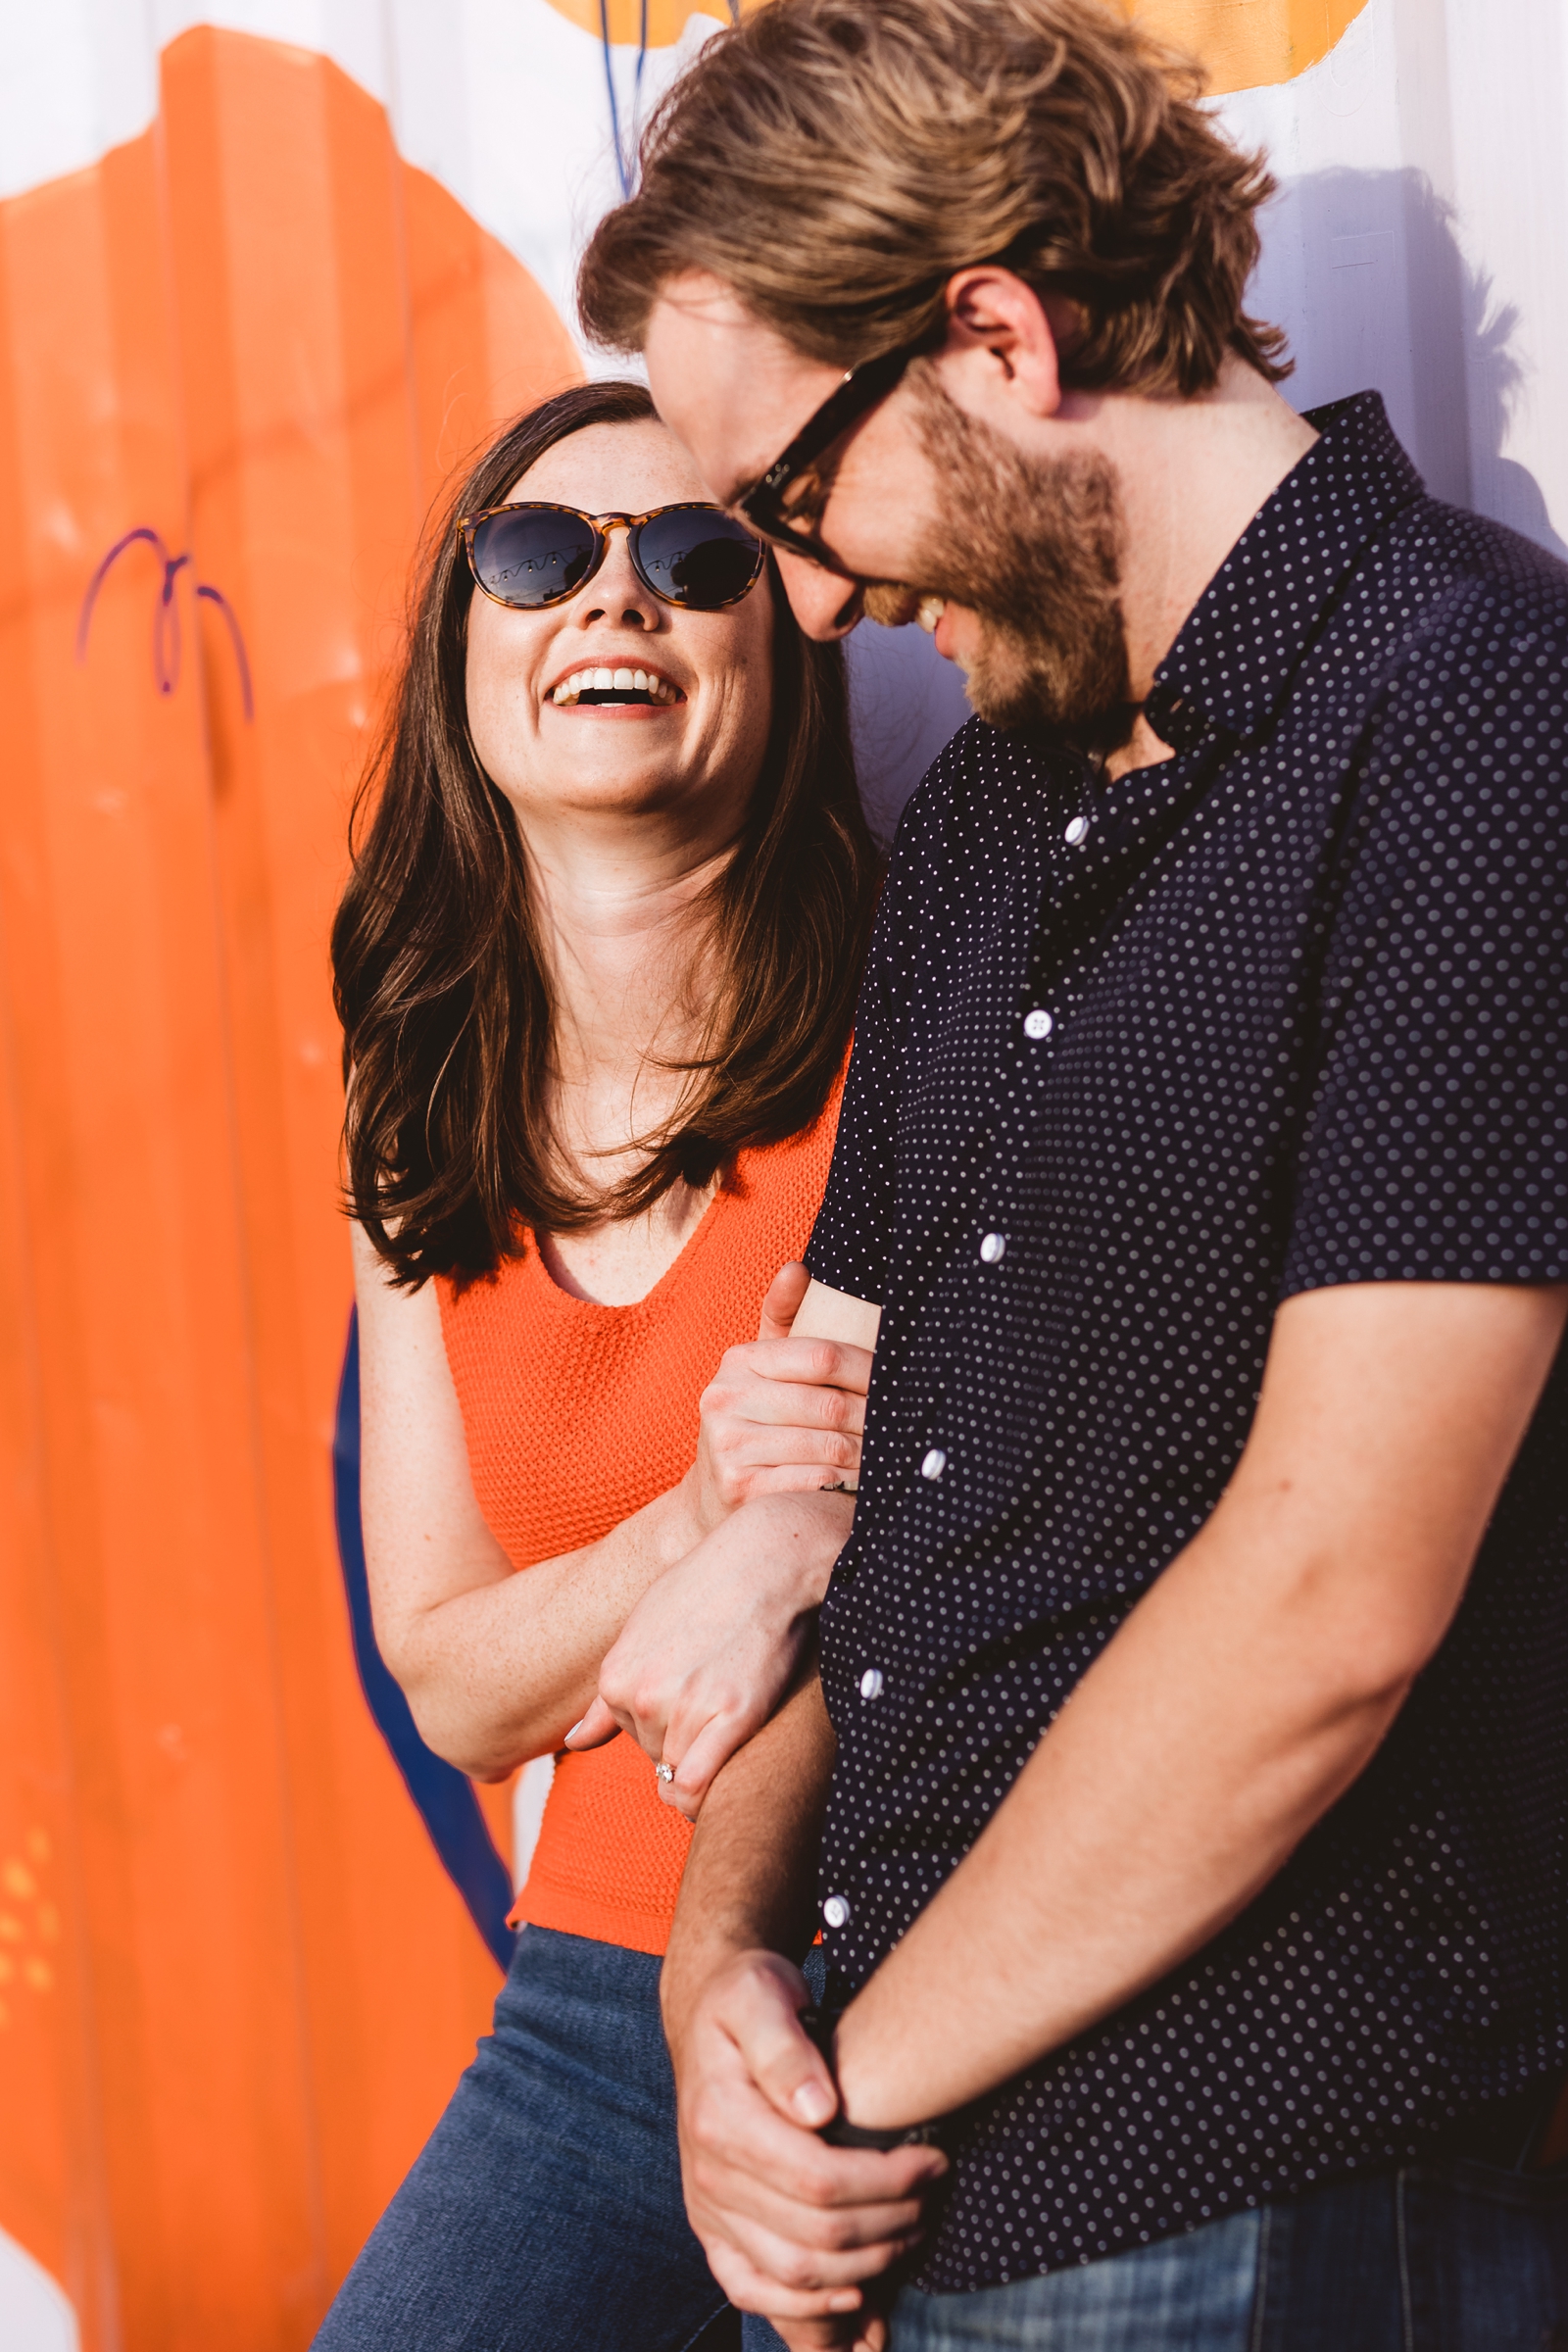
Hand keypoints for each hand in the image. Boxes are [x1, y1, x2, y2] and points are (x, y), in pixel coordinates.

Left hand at [564, 1491, 852, 1816]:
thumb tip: (571, 1743)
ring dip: (706, 1756)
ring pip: (681, 1773)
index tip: (694, 1690)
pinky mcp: (732, 1715)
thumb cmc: (709, 1586)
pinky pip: (697, 1786)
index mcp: (615, 1676)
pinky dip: (706, 1793)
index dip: (663, 1723)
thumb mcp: (643, 1629)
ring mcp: (685, 1708)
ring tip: (732, 1712)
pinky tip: (727, 1763)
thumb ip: (606, 1697)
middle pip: (657, 1757)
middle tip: (718, 1696)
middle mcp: (641, 1696)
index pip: (628, 1737)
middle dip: (685, 1740)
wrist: (764, 1558)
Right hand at [667, 1949, 944, 2347]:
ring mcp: (707, 2209)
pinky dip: (804, 2310)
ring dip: (865, 2267)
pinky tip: (854, 2298)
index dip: (888, 2182)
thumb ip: (785, 2047)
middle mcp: (708, 2175)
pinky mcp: (712, 2229)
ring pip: (794, 2272)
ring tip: (911, 2232)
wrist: (707, 2015)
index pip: (818, 2179)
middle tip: (933, 2196)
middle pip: (815, 2233)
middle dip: (890, 2224)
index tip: (934, 2161)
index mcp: (720, 2121)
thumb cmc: (749, 1997)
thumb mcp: (762, 1994)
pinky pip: (751, 2290)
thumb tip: (820, 2109)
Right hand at [687, 1264, 873, 1534]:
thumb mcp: (761, 1369)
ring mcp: (729, 1446)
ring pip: (829, 1448)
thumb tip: (798, 1268)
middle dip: (875, 1420)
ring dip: (869, 1456)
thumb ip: (782, 1318)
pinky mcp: (739, 1489)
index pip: (822, 1356)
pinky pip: (815, 1483)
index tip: (897, 1385)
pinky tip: (863, 1485)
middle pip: (830, 1406)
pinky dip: (848, 1485)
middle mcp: (726, 1399)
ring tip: (891, 1457)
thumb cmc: (754, 1422)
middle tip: (905, 1428)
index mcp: (739, 1361)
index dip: (869, 1371)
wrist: (710, 1497)